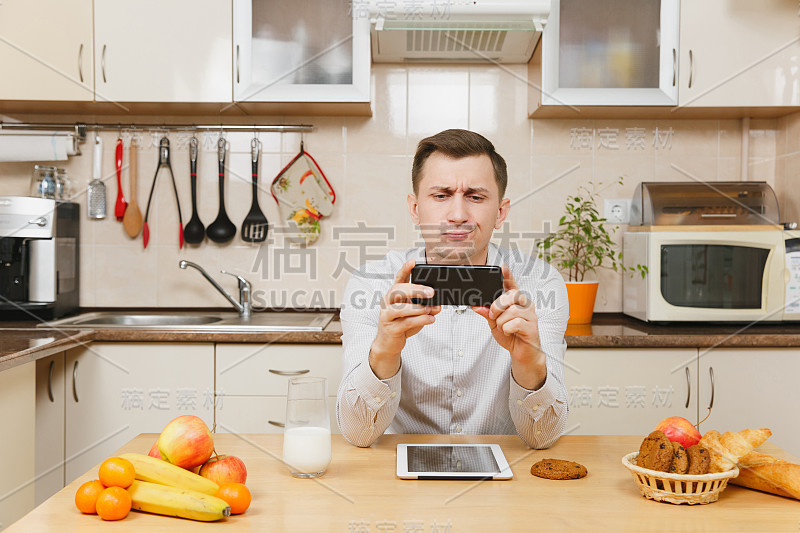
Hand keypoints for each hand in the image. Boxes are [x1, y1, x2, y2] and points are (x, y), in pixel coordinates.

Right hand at [369, 259, 440, 378]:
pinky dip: (420, 320)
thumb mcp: (416, 314)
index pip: (399, 278)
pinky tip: (430, 319)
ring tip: (430, 309)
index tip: (413, 262)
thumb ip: (427, 308)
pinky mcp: (391, 328)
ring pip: (400, 308)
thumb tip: (438, 305)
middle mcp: (388, 302)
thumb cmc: (402, 325)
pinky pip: (405, 322)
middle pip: (398, 290)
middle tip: (431, 292)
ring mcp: (387, 315)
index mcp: (394, 295)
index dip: (405, 269)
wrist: (389, 344)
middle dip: (415, 289)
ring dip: (418, 308)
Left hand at [472, 265, 546, 389]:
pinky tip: (509, 332)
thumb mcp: (494, 323)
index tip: (502, 267)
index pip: (512, 285)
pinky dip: (507, 329)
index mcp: (516, 301)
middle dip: (497, 306)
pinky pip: (515, 323)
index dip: (507, 276)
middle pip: (511, 295)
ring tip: (503, 327)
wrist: (523, 354)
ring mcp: (531, 315)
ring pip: (511, 310)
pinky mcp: (533, 326)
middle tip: (493, 316)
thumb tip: (476, 305)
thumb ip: (487, 313)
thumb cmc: (511, 335)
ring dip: (501, 321)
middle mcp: (525, 304)